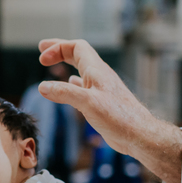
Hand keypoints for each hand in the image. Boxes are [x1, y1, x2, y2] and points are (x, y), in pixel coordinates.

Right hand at [38, 38, 181, 182]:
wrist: (139, 134)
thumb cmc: (119, 118)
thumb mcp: (87, 103)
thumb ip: (64, 93)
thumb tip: (42, 87)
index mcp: (97, 71)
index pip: (76, 47)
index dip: (58, 48)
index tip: (42, 59)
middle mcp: (99, 76)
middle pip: (78, 55)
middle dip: (59, 50)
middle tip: (42, 50)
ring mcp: (101, 89)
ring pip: (81, 70)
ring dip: (66, 65)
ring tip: (52, 66)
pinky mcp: (102, 103)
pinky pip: (84, 87)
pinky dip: (72, 84)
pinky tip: (69, 87)